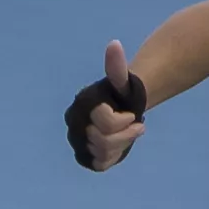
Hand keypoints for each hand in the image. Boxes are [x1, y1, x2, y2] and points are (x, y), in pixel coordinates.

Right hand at [65, 41, 149, 170]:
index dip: (124, 122)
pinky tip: (119, 145)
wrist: (121, 107)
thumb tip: (114, 45)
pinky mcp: (83, 156)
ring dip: (122, 144)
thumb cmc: (121, 93)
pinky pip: (100, 163)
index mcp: (81, 104)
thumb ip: (117, 66)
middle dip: (126, 134)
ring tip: (129, 134)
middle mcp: (73, 123)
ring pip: (103, 153)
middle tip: (136, 124)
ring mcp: (77, 141)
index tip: (132, 115)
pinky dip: (114, 156)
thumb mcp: (122, 79)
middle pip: (104, 140)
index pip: (105, 122)